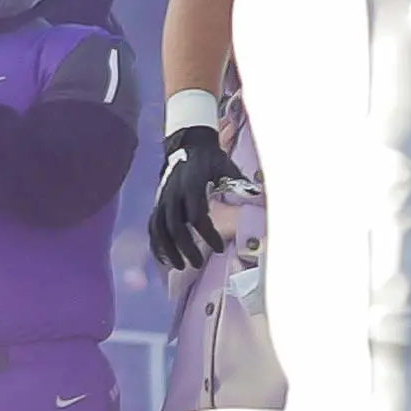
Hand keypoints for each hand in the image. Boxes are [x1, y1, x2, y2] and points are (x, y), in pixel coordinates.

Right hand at [143, 125, 242, 273]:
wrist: (189, 145)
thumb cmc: (211, 160)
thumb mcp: (227, 167)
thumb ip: (239, 183)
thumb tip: (258, 196)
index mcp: (192, 184)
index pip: (197, 215)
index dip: (207, 234)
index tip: (219, 249)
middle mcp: (173, 193)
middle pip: (175, 226)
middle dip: (186, 248)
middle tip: (198, 263)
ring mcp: (163, 198)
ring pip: (159, 228)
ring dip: (168, 249)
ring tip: (180, 266)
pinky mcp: (158, 203)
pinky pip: (153, 226)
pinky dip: (156, 243)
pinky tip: (164, 258)